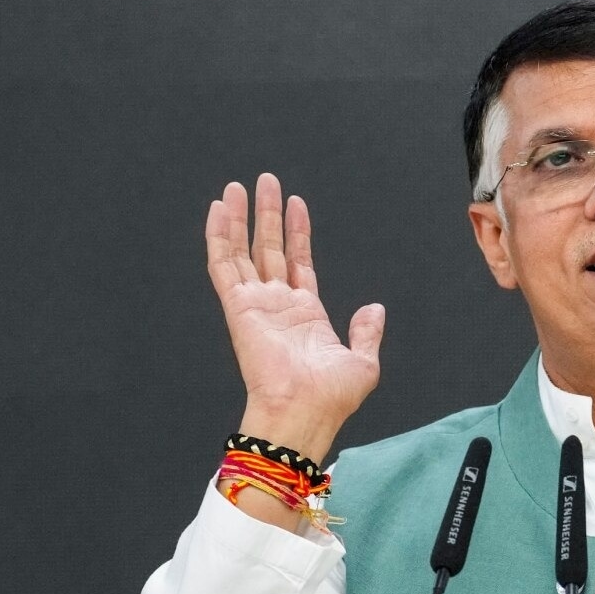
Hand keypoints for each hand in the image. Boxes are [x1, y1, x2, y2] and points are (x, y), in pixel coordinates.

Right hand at [206, 174, 384, 461]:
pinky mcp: (238, 307)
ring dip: (241, 218)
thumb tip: (374, 308)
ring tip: (240, 185)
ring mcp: (257, 305)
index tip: (296, 203)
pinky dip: (219, 236)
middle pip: (269, 249)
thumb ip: (367, 332)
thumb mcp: (363, 362)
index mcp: (306, 316)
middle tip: (266, 181)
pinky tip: (219, 209)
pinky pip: (224, 265)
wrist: (306, 412)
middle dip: (267, 215)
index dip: (297, 233)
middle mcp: (278, 306)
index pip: (298, 262)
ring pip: (243, 251)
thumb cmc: (332, 398)